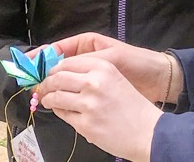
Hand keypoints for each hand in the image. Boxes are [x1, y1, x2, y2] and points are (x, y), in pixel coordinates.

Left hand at [35, 56, 161, 161]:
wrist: (148, 132)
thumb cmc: (132, 106)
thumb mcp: (115, 78)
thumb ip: (91, 73)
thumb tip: (61, 73)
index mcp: (103, 67)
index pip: (67, 62)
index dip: (54, 68)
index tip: (50, 73)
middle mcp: (94, 83)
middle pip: (58, 77)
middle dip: (47, 83)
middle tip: (44, 87)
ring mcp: (89, 104)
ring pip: (56, 96)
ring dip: (48, 98)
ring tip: (48, 99)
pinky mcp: (86, 124)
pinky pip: (63, 114)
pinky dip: (58, 112)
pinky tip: (61, 111)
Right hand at [37, 32, 181, 103]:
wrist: (159, 80)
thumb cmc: (136, 62)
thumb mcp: (109, 59)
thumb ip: (84, 62)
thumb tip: (58, 69)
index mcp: (86, 44)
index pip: (57, 49)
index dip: (40, 55)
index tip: (26, 63)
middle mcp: (84, 58)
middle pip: (56, 65)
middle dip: (42, 74)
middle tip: (30, 84)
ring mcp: (88, 74)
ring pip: (63, 80)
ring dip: (51, 87)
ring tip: (40, 95)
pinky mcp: (93, 89)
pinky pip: (74, 92)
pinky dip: (65, 96)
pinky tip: (57, 103)